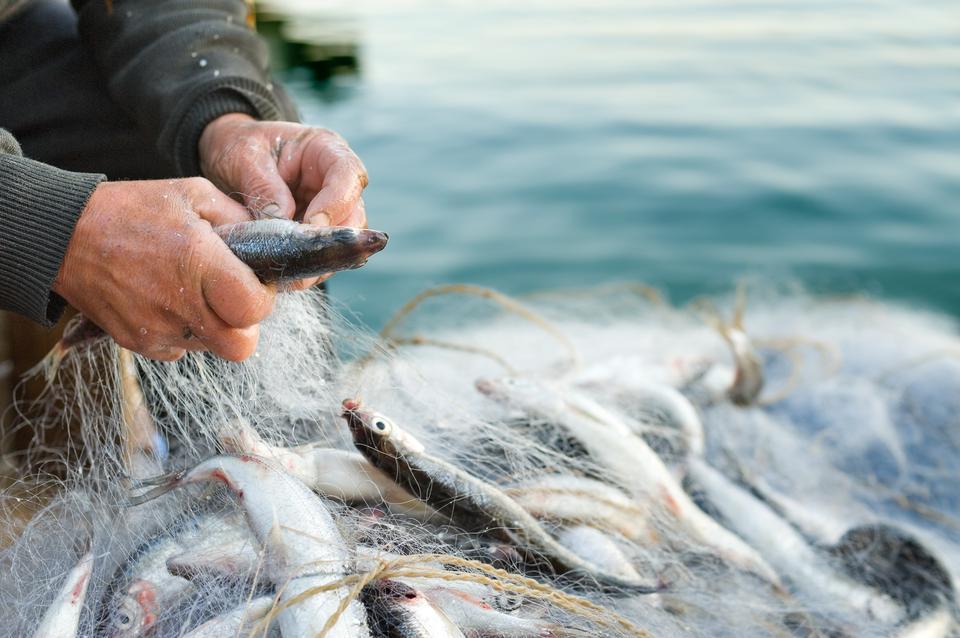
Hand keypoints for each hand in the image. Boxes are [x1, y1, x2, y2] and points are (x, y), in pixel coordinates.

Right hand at [52, 178, 275, 361]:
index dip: (263, 299)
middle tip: (233, 299)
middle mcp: (179, 303)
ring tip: (194, 291)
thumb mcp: (192, 194)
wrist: (64, 234)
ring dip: (214, 326)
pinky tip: (168, 300)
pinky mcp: (137, 342)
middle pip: (240, 346)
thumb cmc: (131, 209)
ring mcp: (156, 329)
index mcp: (198, 263)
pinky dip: (183, 331)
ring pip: (211, 348)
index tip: (254, 283)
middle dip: (245, 325)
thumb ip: (239, 218)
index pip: (255, 310)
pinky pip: (179, 350)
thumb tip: (271, 240)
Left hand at [198, 114, 368, 287]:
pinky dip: (308, 267)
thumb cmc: (238, 145)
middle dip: (332, 240)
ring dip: (321, 260)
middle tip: (303, 259)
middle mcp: (335, 181)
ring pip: (343, 241)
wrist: (226, 157)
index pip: (348, 176)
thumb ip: (264, 187)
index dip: (336, 204)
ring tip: (293, 274)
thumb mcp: (244, 157)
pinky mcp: (315, 232)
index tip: (311, 226)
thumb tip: (282, 224)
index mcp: (325, 150)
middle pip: (354, 214)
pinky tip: (288, 276)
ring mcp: (328, 209)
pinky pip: (322, 254)